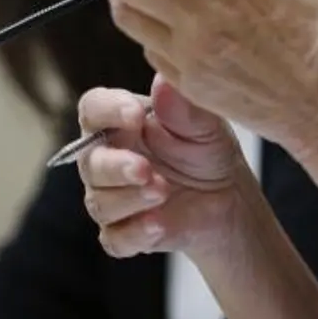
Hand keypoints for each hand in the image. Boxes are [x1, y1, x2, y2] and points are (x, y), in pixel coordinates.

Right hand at [77, 76, 252, 257]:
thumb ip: (183, 107)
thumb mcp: (205, 126)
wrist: (228, 199)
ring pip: (100, 201)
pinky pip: (115, 238)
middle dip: (116, 166)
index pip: (93, 109)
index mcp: (120, 123)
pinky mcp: (123, 232)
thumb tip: (163, 80)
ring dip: (130, 199)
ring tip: (164, 191)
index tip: (135, 115)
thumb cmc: (206, 151)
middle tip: (145, 169)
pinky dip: (135, 233)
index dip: (108, 111)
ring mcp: (112, 198)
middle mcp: (107, 158)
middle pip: (89, 160)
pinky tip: (158, 224)